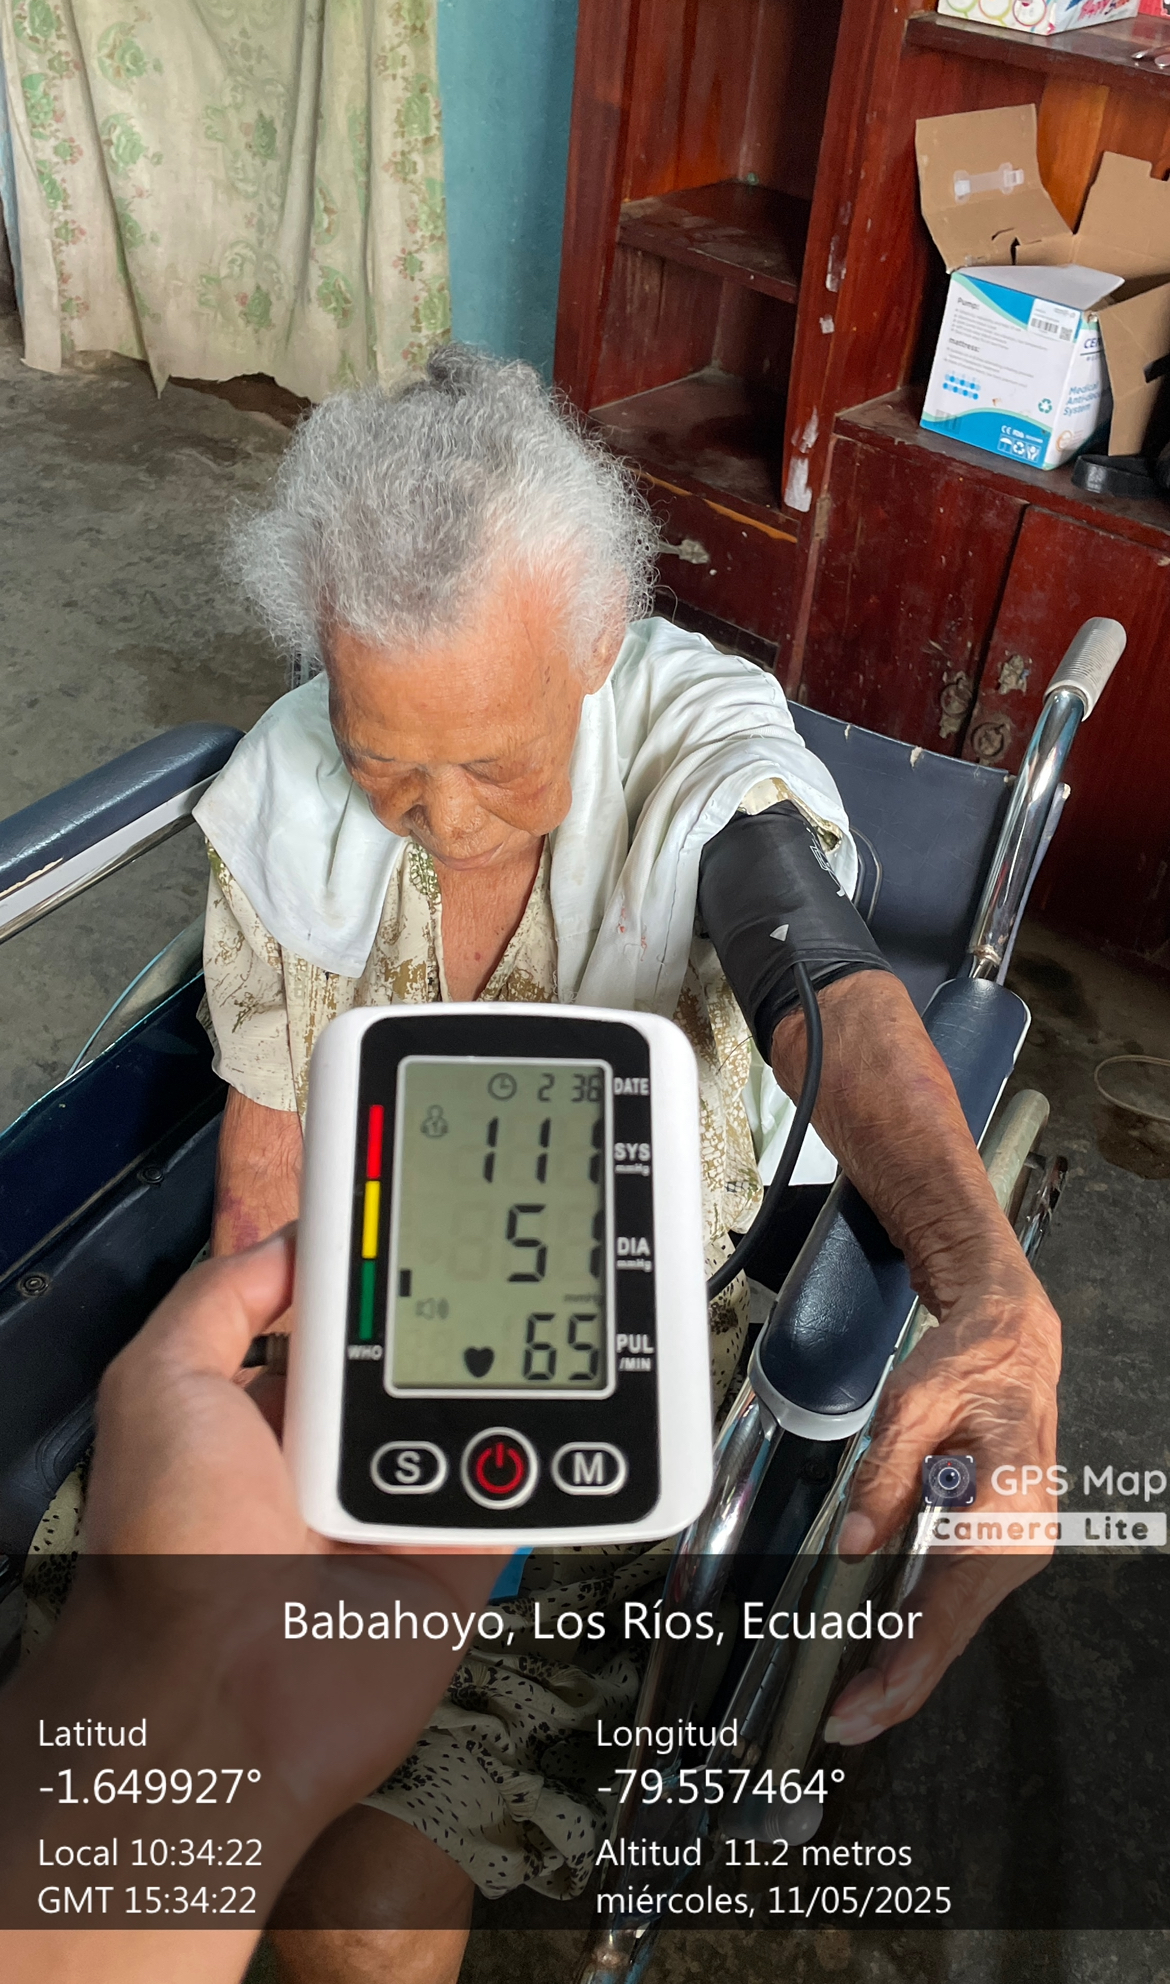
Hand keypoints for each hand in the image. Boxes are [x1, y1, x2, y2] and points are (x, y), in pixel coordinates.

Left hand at [0, 1233, 502, 1969]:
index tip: (428, 1221)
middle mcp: (332, 1462)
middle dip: (458, 1319)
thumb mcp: (158, 1384)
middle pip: (415, 1364)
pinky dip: (544, 1464)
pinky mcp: (452, 1563)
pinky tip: (569, 1412)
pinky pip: (516, 1501)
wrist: (222, 1692)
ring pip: (475, 1423)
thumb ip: (219, 1300)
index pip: (335, 1323)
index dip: (378, 1274)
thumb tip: (295, 1243)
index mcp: (263, 1415)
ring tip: (542, 1325)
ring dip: (505, 1384)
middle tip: (508, 1262)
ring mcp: (397, 1512)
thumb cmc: (168, 1547)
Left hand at [826, 1253, 1060, 1744]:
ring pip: (952, 1628)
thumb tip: (855, 1539)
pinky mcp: (995, 1545)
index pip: (943, 1613)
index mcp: (1002, 1515)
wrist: (1012, 1341)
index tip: (861, 1705)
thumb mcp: (916, 1403)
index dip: (899, 1668)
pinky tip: (890, 1657)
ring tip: (859, 1703)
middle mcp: (1015, 1544)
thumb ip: (886, 1475)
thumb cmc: (974, 1364)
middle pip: (950, 1636)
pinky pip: (954, 1604)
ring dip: (907, 1667)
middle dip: (898, 1686)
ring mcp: (1010, 1549)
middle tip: (845, 1723)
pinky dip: (921, 1637)